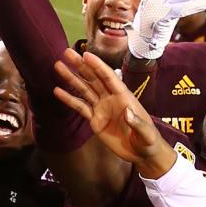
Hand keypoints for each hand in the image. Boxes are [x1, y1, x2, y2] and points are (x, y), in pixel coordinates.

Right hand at [53, 48, 174, 174]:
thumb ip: (137, 123)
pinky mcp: (94, 119)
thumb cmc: (148, 141)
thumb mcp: (146, 134)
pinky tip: (57, 91)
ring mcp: (101, 108)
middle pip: (93, 78)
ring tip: (58, 66)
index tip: (86, 55)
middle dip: (80, 65)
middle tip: (67, 52)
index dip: (98, 66)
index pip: (109, 77)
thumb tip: (127, 113)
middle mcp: (110, 98)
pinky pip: (80, 107)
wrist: (141, 154)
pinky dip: (69, 98)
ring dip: (71, 78)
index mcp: (123, 96)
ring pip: (84, 89)